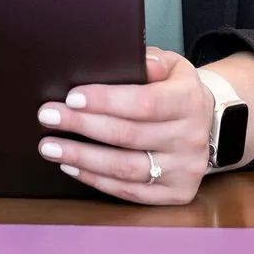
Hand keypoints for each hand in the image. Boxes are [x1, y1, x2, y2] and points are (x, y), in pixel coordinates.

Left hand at [35, 50, 213, 204]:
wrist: (205, 123)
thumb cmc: (176, 90)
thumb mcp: (172, 66)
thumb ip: (152, 61)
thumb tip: (135, 60)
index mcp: (188, 101)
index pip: (144, 103)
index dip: (105, 102)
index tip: (71, 97)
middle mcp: (190, 138)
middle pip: (128, 135)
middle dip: (82, 125)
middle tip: (47, 117)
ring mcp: (184, 169)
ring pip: (125, 168)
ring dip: (82, 158)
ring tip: (50, 147)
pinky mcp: (176, 193)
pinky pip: (129, 191)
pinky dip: (96, 180)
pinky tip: (72, 167)